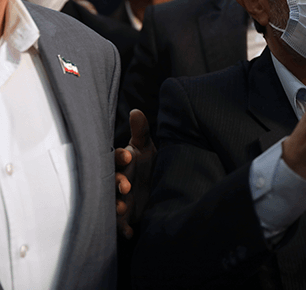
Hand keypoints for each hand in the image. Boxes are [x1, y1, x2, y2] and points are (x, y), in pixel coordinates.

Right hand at [115, 109, 156, 237]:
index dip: (119, 157)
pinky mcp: (124, 218)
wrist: (157, 188)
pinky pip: (120, 226)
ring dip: (115, 207)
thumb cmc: (147, 165)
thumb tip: (136, 111)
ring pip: (111, 204)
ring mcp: (117, 199)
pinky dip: (124, 230)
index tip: (128, 156)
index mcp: (120, 164)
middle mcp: (115, 181)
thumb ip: (141, 132)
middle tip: (126, 185)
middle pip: (109, 182)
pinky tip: (130, 232)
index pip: (114, 159)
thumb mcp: (147, 149)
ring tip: (123, 207)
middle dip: (116, 184)